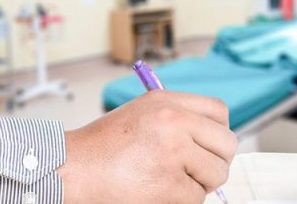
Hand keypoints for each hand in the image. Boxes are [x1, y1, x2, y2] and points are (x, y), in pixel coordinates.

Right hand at [58, 90, 237, 203]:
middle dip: (216, 162)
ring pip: (216, 173)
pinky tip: (159, 193)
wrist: (70, 169)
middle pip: (226, 144)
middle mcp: (174, 121)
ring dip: (200, 184)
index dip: (218, 132)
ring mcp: (173, 152)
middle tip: (199, 172)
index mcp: (167, 102)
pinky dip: (182, 201)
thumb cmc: (102, 147)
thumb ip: (177, 118)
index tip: (210, 146)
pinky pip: (196, 198)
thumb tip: (211, 139)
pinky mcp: (168, 184)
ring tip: (173, 182)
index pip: (219, 111)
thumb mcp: (142, 114)